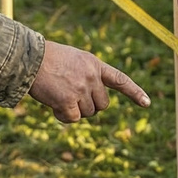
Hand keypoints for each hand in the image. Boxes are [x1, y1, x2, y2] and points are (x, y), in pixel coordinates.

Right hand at [28, 39, 150, 122]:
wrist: (30, 58)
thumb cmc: (47, 59)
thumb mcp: (74, 60)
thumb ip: (87, 76)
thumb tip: (91, 104)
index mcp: (94, 64)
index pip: (120, 79)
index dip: (134, 92)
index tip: (147, 103)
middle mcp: (92, 77)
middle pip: (102, 105)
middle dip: (89, 106)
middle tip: (71, 98)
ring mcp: (81, 89)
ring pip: (87, 113)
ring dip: (74, 110)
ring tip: (58, 96)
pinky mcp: (68, 101)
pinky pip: (73, 119)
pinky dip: (63, 116)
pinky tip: (54, 105)